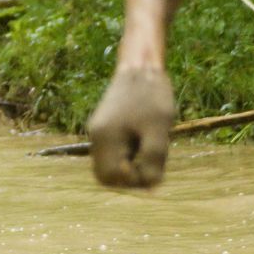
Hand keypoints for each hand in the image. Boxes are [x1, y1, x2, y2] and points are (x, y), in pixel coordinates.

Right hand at [87, 66, 175, 188]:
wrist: (140, 66)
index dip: (131, 180)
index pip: (109, 177)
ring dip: (129, 165)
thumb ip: (153, 161)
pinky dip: (128, 154)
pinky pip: (112, 152)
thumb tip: (150, 187)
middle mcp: (95, 137)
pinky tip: (144, 141)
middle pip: (105, 174)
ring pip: (109, 163)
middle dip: (129, 175)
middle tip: (151, 162)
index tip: (152, 166)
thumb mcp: (158, 131)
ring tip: (149, 148)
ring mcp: (98, 131)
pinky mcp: (104, 127)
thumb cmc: (152, 98)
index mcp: (104, 138)